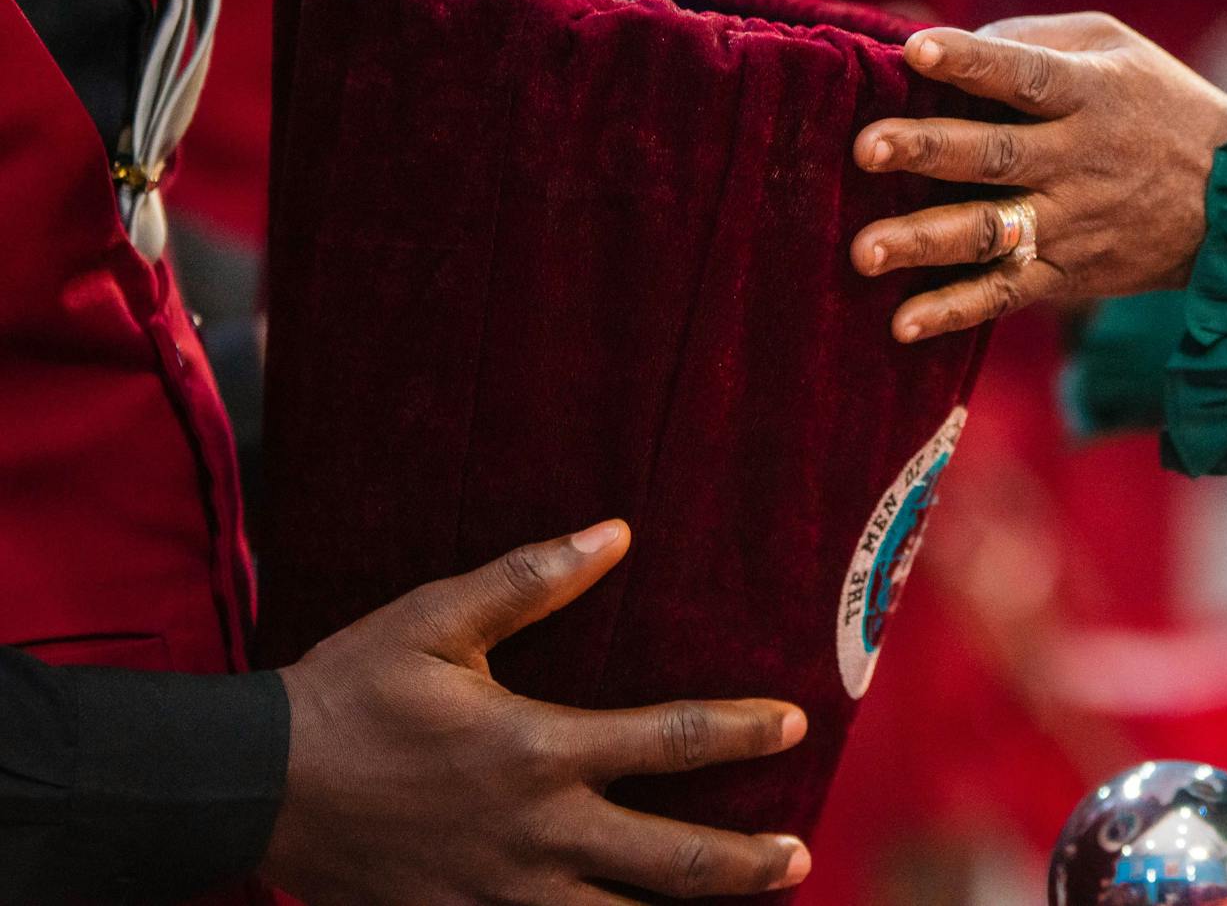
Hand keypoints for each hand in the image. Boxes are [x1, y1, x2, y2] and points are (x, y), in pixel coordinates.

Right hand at [261, 522, 810, 904]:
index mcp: (539, 750)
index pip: (672, 742)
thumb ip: (530, 579)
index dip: (743, 732)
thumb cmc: (350, 693)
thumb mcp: (435, 620)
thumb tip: (614, 533)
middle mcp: (536, 832)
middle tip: (797, 855)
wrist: (253, 786)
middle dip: (744, 862)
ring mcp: (501, 891)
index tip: (795, 724)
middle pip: (672, 863)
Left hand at [851, 14, 1226, 341]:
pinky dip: (956, 312)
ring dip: (926, 242)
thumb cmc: (1157, 104)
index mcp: (1087, 93)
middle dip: (929, 150)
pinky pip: (1007, 294)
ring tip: (864, 251)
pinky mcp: (1068, 273)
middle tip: (866, 149)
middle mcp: (1077, 159)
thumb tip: (947, 43)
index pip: (1024, 75)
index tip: (917, 49)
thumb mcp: (1114, 48)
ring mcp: (1072, 222)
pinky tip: (903, 324)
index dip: (972, 61)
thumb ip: (1032, 39)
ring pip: (993, 232)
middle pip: (996, 154)